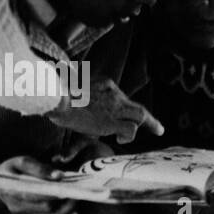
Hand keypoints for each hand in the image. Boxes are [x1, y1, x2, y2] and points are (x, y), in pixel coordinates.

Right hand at [0, 155, 78, 213]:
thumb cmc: (9, 171)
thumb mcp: (20, 162)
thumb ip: (38, 168)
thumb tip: (59, 175)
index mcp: (13, 192)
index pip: (38, 197)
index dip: (55, 194)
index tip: (69, 187)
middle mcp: (19, 209)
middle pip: (48, 210)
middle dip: (66, 202)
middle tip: (78, 191)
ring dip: (68, 212)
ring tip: (77, 199)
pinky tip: (74, 213)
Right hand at [49, 77, 163, 144]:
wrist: (56, 95)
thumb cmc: (55, 91)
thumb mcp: (68, 85)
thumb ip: (73, 84)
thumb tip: (65, 75)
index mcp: (103, 84)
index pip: (118, 96)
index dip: (124, 106)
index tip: (126, 111)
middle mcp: (112, 93)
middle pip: (136, 106)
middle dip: (149, 119)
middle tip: (159, 129)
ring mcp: (114, 106)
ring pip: (140, 115)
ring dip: (147, 125)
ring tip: (154, 133)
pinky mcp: (112, 120)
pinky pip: (131, 129)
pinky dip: (129, 135)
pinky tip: (120, 138)